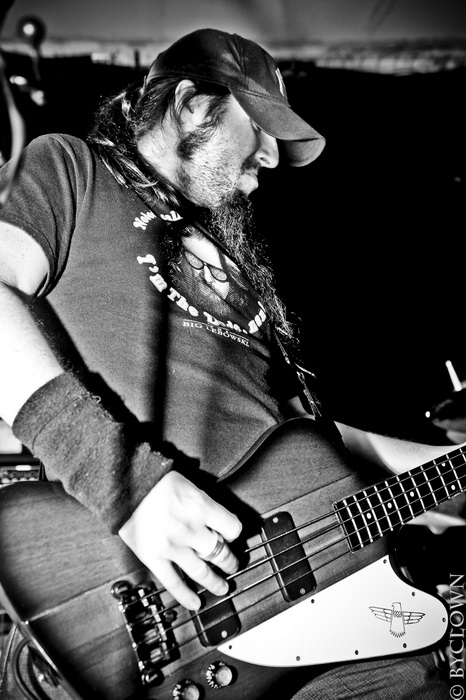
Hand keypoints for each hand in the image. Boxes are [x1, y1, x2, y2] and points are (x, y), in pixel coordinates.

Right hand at [118, 470, 241, 609]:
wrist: (126, 485)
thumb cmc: (155, 481)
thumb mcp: (188, 485)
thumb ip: (202, 504)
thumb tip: (213, 520)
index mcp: (201, 507)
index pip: (232, 528)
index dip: (233, 533)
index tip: (231, 537)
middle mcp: (191, 529)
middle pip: (220, 552)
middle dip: (230, 562)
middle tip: (232, 566)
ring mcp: (173, 546)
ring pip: (202, 572)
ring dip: (215, 582)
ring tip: (222, 588)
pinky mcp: (155, 558)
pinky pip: (174, 583)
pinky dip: (186, 596)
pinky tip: (195, 603)